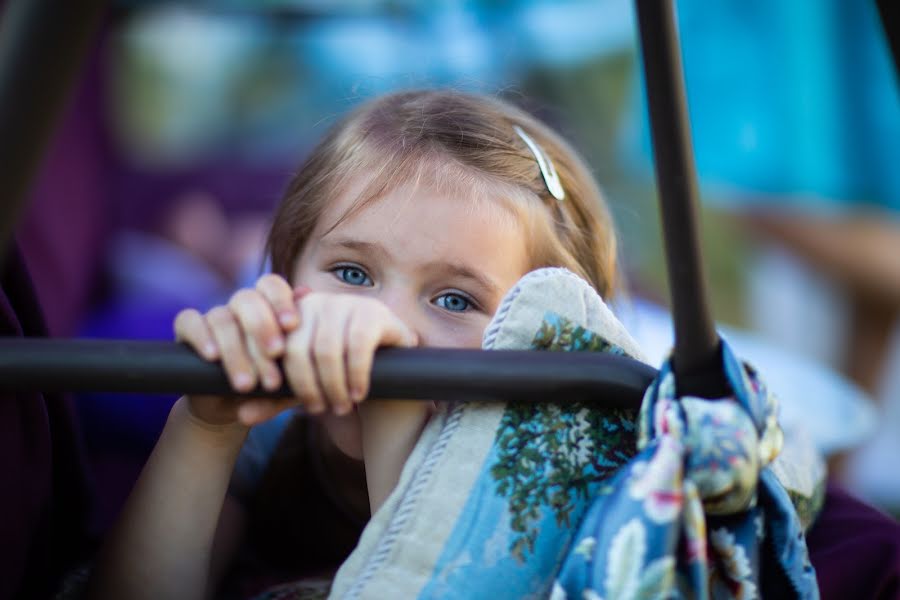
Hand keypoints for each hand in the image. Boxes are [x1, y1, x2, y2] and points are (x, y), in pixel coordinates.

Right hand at [174, 274, 302, 425]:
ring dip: (237, 351)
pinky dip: (201, 337)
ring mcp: (214, 317)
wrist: (236, 409)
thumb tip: (307, 296)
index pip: (271, 285)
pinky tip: (213, 357)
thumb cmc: (273, 387)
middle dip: (262, 328)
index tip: (292, 325)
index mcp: (269, 307)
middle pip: (247, 299)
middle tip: (275, 355)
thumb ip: (304, 343)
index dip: (281, 300)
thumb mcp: (293, 376)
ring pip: (222, 318)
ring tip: (248, 384)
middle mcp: (241, 307)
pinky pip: (189, 321)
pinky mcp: (187, 330)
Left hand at [281, 292, 417, 417]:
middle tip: (321, 410)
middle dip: (308, 387)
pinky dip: (356, 374)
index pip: (275, 346)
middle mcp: (317, 301)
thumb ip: (276, 396)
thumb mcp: (305, 385)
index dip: (282, 378)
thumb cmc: (341, 379)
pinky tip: (358, 393)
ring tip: (341, 406)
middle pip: (298, 349)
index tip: (299, 405)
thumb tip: (244, 414)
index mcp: (293, 314)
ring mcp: (347, 302)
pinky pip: (358, 345)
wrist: (392, 372)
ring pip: (326, 349)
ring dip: (333, 386)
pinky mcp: (375, 312)